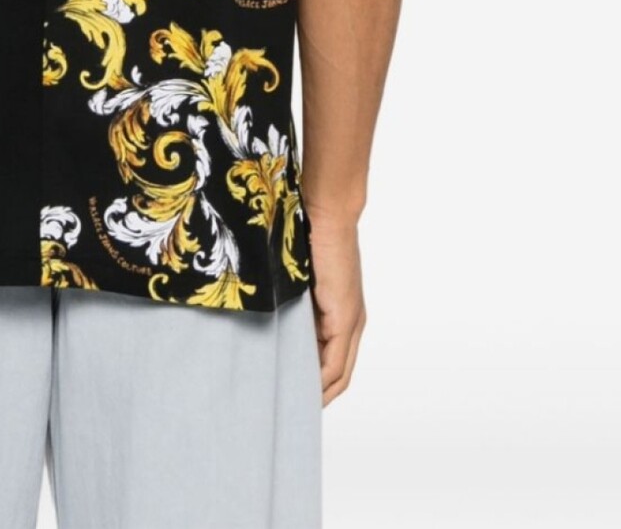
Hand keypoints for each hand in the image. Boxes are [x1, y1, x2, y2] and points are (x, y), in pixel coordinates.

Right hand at [306, 211, 366, 405]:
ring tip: (292, 405)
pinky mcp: (345, 318)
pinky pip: (335, 363)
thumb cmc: (308, 237)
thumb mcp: (301, 280)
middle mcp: (352, 322)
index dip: (316, 382)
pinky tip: (302, 390)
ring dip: (318, 392)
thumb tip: (271, 319)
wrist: (326, 214)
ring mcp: (351, 321)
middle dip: (317, 395)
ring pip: (339, 374)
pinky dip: (320, 382)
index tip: (293, 393)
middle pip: (339, 376)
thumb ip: (295, 303)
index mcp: (342, 313)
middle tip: (289, 409)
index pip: (334, 361)